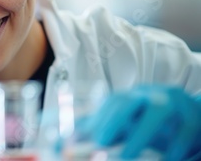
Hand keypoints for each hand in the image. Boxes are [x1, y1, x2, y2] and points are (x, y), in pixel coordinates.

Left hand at [82, 84, 200, 159]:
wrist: (191, 116)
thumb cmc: (150, 122)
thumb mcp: (124, 125)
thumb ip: (96, 132)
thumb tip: (62, 142)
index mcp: (133, 97)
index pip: (113, 101)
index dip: (99, 117)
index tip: (89, 136)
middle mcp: (151, 96)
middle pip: (130, 100)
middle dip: (114, 119)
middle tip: (101, 141)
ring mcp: (174, 105)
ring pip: (158, 112)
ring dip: (141, 134)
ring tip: (126, 155)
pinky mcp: (194, 120)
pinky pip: (184, 132)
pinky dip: (174, 148)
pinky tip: (166, 159)